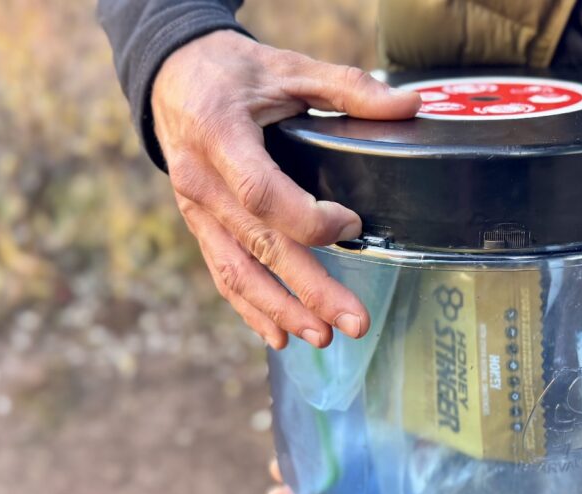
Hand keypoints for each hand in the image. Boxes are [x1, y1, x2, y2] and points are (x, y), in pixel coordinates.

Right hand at [152, 30, 420, 348]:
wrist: (170, 77)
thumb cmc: (231, 72)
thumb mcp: (288, 67)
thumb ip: (349, 88)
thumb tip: (412, 103)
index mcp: (220, 134)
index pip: (261, 193)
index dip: (307, 219)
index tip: (352, 225)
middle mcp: (201, 180)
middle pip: (258, 245)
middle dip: (308, 290)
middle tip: (353, 322)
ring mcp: (195, 209)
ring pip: (236, 270)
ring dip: (279, 310)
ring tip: (322, 338)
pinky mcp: (198, 226)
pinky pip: (222, 272)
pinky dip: (250, 309)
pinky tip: (279, 337)